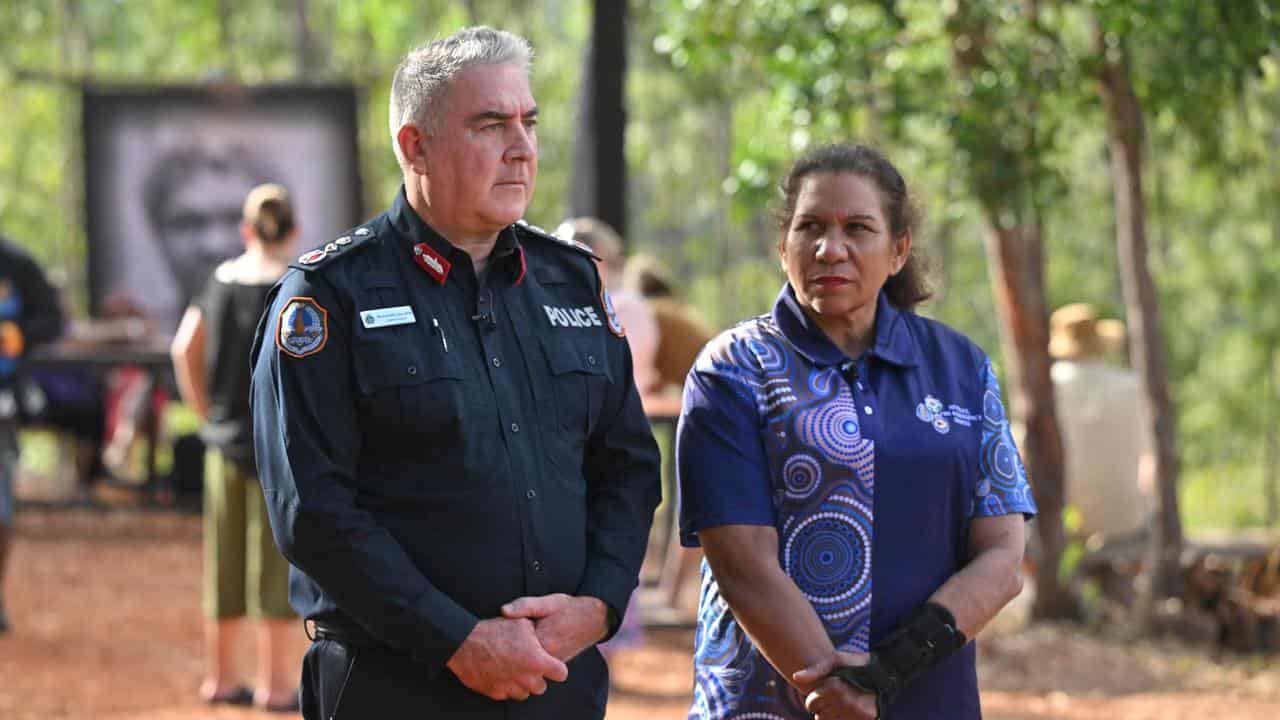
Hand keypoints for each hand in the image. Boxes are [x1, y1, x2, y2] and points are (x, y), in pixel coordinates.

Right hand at [446, 617, 568, 701]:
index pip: (561, 673)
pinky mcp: (496, 693)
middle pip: (542, 687)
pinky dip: (506, 686)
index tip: (550, 664)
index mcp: (537, 662)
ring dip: (522, 683)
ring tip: (512, 667)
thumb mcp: (521, 623)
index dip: (556, 668)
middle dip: (537, 676)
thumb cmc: (494, 632)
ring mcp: (511, 688)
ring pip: (525, 693)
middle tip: (526, 664)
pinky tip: (500, 672)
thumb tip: (541, 635)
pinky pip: (507, 694)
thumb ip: (537, 634)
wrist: (465, 644)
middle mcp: (527, 679)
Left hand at [501, 593, 609, 662]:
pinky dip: (527, 659)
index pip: (513, 648)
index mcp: (543, 641)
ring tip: (511, 643)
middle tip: (502, 639)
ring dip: (518, 656)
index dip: (503, 640)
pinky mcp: (556, 663)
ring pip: (526, 665)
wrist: (593, 619)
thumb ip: (525, 606)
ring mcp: (552, 662)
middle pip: (518, 660)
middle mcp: (548, 656)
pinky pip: (536, 666)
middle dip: (508, 651)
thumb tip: (503, 611)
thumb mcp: (548, 602)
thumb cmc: (569, 608)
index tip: (496, 633)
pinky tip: (522, 648)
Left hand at [793, 651, 877, 719]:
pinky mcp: (866, 719)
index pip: (810, 703)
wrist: (887, 672)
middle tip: (833, 698)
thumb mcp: (836, 660)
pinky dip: (844, 719)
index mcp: (835, 685)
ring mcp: (856, 712)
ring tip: (842, 703)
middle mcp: (845, 700)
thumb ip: (815, 670)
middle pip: (819, 716)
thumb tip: (795, 677)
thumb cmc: (857, 664)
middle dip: (822, 708)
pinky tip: (850, 709)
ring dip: (832, 715)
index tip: (822, 692)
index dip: (814, 698)